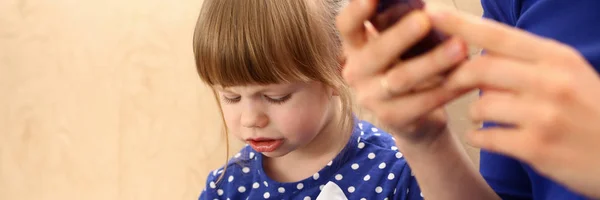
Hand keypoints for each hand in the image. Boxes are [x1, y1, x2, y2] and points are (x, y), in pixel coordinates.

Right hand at [336, 0, 467, 144]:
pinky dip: (447, 90)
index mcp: (355, 45)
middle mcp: (355, 71)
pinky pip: (421, 103)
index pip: (347, 25)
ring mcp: (371, 97)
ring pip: (401, 79)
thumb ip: (406, 19)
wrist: (415, 115)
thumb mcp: (404, 38)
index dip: (356, 11)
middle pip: (376, 52)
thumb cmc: (410, 62)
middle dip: (401, 34)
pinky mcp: (392, 118)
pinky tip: (469, 79)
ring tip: (461, 48)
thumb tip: (425, 5)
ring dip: (433, 61)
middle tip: (425, 19)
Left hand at [429, 8, 599, 197]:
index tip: (431, 13)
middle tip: (450, 83)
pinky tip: (485, 136)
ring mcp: (544, 115)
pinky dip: (478, 136)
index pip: (498, 35)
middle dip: (456, 77)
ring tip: (484, 115)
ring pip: (480, 103)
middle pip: (479, 68)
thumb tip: (478, 54)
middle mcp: (551, 82)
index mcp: (556, 58)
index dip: (460, 24)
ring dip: (473, 110)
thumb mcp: (569, 73)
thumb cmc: (590, 111)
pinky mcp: (537, 147)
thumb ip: (527, 62)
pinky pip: (485, 137)